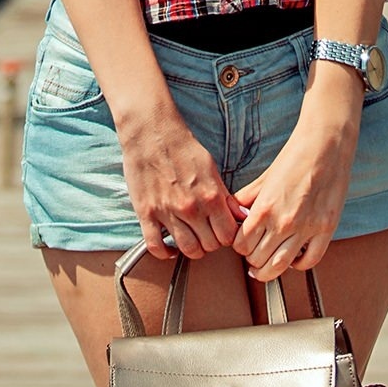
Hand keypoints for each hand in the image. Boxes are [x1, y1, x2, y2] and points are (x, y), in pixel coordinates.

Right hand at [118, 109, 242, 258]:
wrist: (151, 133)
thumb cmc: (183, 147)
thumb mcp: (212, 168)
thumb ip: (225, 196)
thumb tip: (241, 215)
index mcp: (211, 196)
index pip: (228, 235)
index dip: (227, 236)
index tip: (222, 231)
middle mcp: (191, 208)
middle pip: (210, 246)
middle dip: (211, 242)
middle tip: (207, 234)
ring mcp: (167, 212)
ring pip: (187, 250)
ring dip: (192, 249)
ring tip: (192, 240)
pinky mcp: (146, 214)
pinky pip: (156, 246)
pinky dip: (165, 253)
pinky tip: (170, 249)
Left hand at [231, 110, 356, 279]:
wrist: (326, 145)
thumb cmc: (295, 156)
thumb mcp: (264, 177)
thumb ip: (247, 199)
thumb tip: (235, 214)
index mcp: (264, 208)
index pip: (242, 245)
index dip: (239, 247)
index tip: (243, 243)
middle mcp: (284, 222)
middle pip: (258, 260)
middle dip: (252, 259)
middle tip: (254, 253)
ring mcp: (306, 228)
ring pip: (280, 267)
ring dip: (269, 270)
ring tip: (266, 266)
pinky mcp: (326, 229)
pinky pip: (309, 261)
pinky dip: (298, 265)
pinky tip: (294, 258)